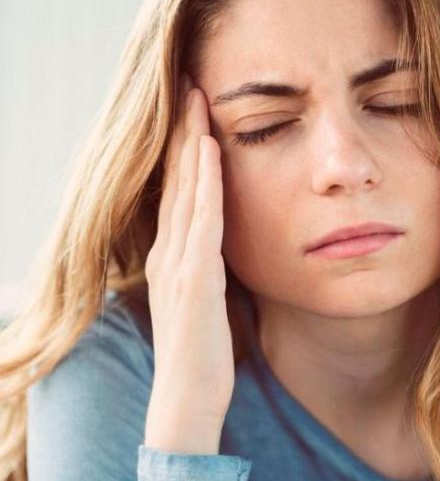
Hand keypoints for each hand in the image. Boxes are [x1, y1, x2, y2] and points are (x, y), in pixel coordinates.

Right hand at [143, 73, 233, 453]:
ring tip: (197, 98)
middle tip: (190, 82)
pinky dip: (206, 183)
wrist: (188, 397)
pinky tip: (212, 151)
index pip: (180, 190)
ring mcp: (178, 263)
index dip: (187, 148)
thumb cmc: (205, 352)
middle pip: (178, 179)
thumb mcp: (210, 298)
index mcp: (174, 255)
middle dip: (185, 130)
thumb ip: (213, 267)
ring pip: (186, 189)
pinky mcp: (194, 279)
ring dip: (193, 142)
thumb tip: (229, 245)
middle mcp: (169, 251)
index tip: (197, 108)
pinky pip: (202, 221)